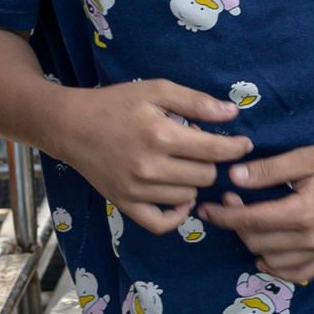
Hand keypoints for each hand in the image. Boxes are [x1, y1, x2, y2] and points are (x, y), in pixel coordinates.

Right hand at [38, 79, 248, 236]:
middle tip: (201, 149)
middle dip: (212, 162)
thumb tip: (232, 114)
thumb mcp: (156, 90)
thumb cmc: (116, 104)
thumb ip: (196, 102)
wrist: (70, 126)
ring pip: (189, 197)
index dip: (236, 148)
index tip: (243, 144)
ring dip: (194, 182)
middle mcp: (149, 167)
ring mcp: (136, 190)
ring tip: (184, 165)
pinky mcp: (124, 204)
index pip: (215, 151)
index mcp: (160, 135)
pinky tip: (181, 197)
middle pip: (206, 176)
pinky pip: (161, 224)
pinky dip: (177, 215)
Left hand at [198, 138, 313, 284]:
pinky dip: (275, 266)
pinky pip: (294, 273)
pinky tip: (266, 251)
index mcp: (303, 213)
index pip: (250, 221)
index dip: (223, 215)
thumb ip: (268, 170)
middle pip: (256, 242)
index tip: (206, 207)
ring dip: (252, 243)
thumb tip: (232, 178)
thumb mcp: (305, 157)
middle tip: (234, 202)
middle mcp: (312, 239)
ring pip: (270, 260)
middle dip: (236, 224)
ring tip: (251, 222)